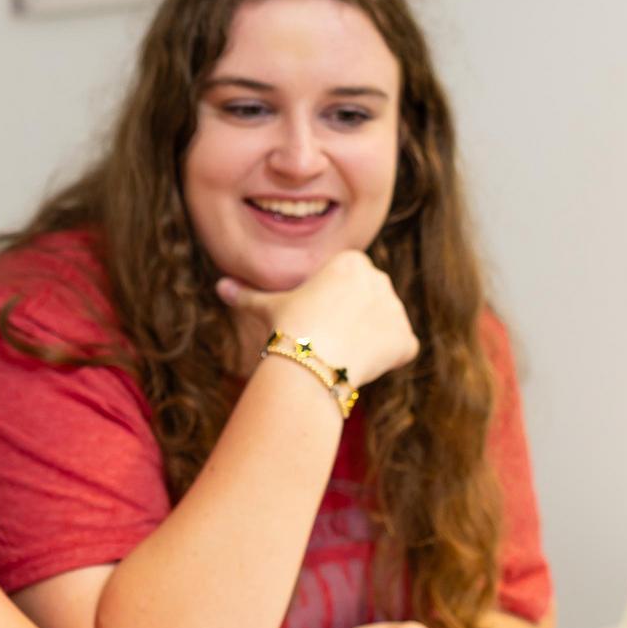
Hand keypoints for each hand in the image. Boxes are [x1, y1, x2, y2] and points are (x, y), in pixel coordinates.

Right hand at [214, 247, 419, 387]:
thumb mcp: (268, 307)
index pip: (349, 283)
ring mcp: (397, 310)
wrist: (311, 360)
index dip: (332, 305)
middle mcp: (381, 279)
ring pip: (385, 326)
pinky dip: (386, 360)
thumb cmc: (288, 327)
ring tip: (341, 353)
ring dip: (369, 340)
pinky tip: (361, 366)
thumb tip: (220, 286)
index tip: (316, 322)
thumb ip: (249, 295)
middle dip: (353, 320)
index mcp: (353, 262)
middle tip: (327, 340)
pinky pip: (401, 349)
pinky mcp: (406, 339)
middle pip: (369, 302)